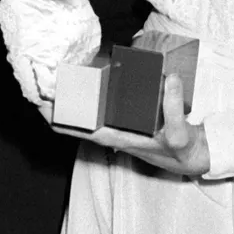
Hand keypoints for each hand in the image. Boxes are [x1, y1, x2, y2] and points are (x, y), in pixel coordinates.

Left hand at [41, 74, 210, 176]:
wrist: (194, 155)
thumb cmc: (181, 149)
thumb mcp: (179, 132)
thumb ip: (174, 107)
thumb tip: (170, 78)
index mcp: (119, 138)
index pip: (80, 129)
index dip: (58, 118)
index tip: (39, 104)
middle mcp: (115, 131)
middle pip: (79, 119)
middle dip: (60, 104)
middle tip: (41, 81)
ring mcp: (122, 125)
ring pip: (89, 112)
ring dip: (73, 98)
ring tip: (57, 78)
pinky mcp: (130, 118)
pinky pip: (104, 105)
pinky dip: (93, 95)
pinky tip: (89, 81)